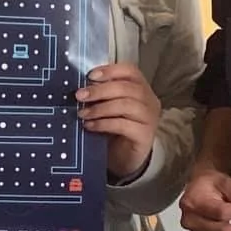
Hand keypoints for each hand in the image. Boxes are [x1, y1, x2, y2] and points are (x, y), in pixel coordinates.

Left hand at [77, 63, 161, 180]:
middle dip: (100, 90)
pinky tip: (90, 126)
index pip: (130, 71)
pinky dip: (103, 123)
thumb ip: (101, 95)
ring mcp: (150, 118)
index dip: (110, 70)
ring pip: (126, 105)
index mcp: (141, 88)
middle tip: (80, 95)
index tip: (90, 76)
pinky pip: (123, 125)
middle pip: (127, 87)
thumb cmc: (115, 130)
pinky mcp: (145, 135)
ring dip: (100, 108)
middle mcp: (149, 100)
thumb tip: (81, 87)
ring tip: (83, 113)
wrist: (125, 159)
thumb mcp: (108, 108)